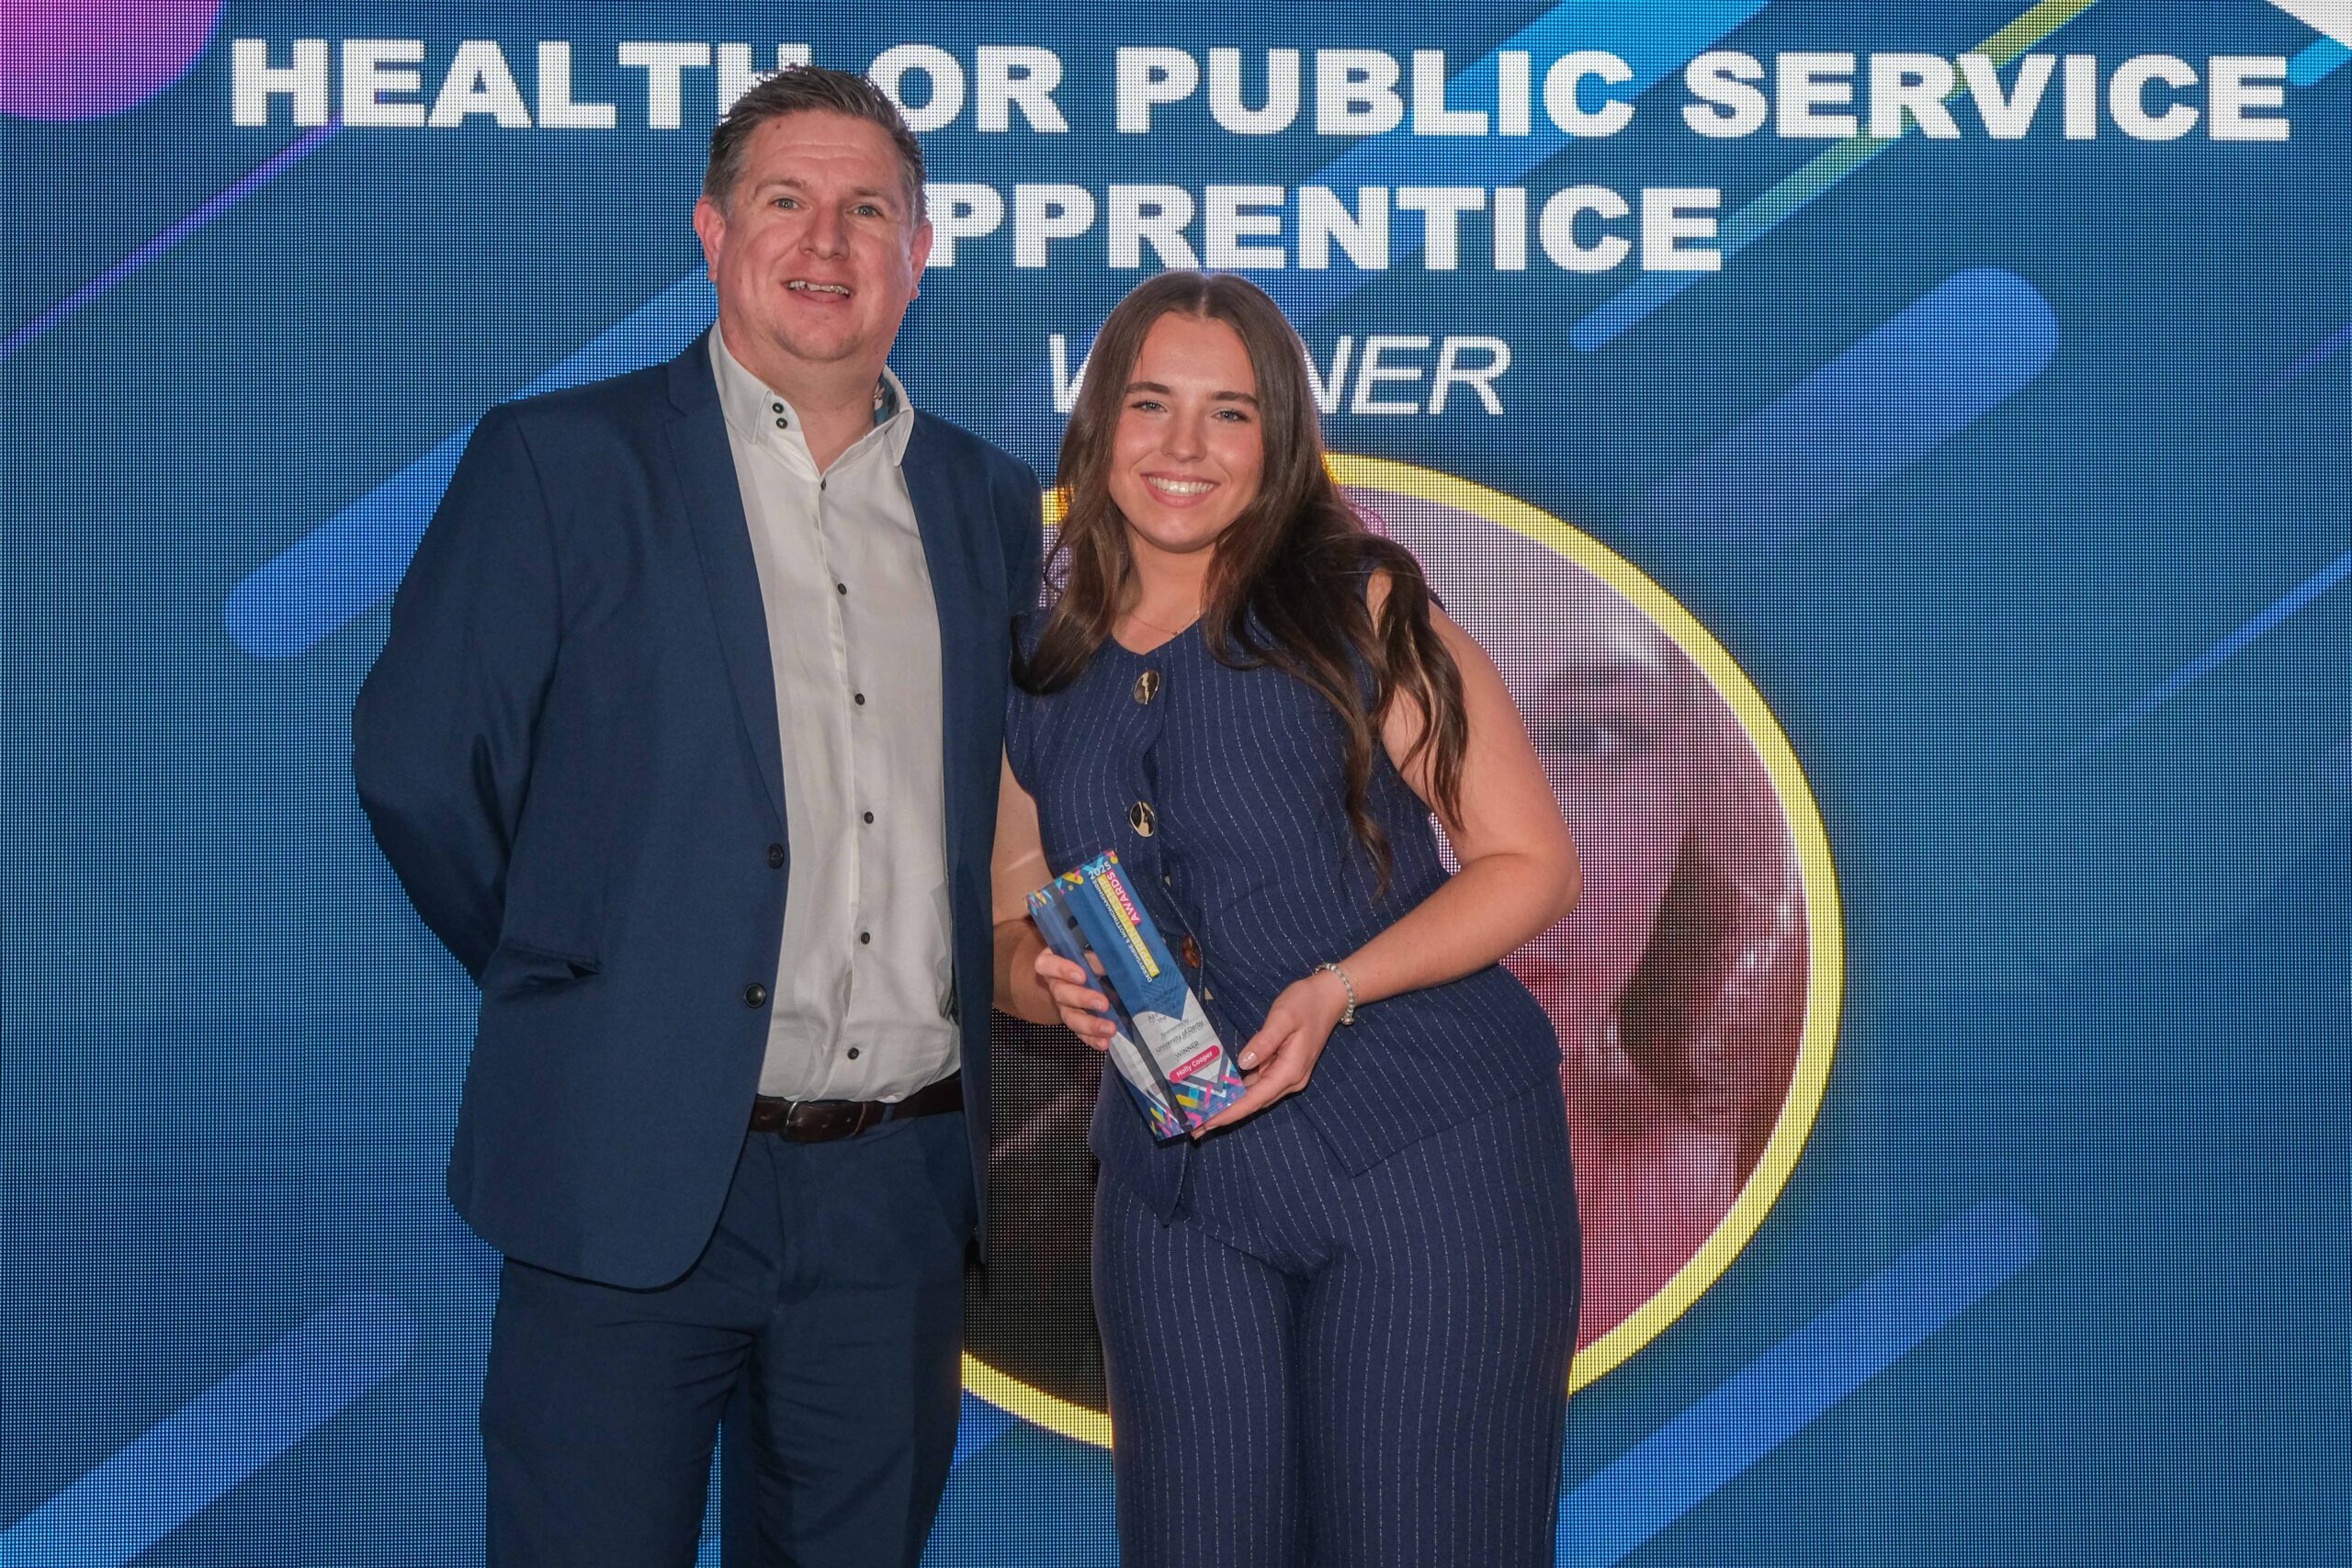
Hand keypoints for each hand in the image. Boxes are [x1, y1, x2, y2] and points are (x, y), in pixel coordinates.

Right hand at [1035, 948, 1116, 1050]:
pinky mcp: (1074, 1021)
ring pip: (1070, 1017)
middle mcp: (1056, 985)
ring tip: (1109, 1029)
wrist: (1081, 974)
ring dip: (1090, 1025)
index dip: (1062, 970)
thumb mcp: (1088, 952)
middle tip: (1103, 1003)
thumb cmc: (1084, 958)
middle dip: (1083, 999)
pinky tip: (1104, 1043)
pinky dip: (1092, 1039)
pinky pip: (1080, 1033)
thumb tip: (1112, 963)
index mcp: (1053, 962)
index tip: (1082, 976)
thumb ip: (1097, 956)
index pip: (1047, 965)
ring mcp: (1063, 1005)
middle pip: (1062, 994)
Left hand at [1193, 968, 1349, 1135]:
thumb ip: (1264, 1041)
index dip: (1232, 1112)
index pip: (1256, 1098)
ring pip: (1256, 1095)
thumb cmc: (1306, 1003)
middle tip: (1197, 1125)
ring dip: (1233, 1105)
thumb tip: (1244, 1062)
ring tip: (1205, 1113)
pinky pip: (1260, 1083)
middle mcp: (1290, 1079)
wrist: (1329, 996)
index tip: (1209, 1122)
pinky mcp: (1284, 1067)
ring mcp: (1288, 1075)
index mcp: (1290, 1070)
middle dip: (1227, 1114)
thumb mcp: (1283, 1017)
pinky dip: (1241, 1091)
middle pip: (1255, 1103)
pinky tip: (1224, 1092)